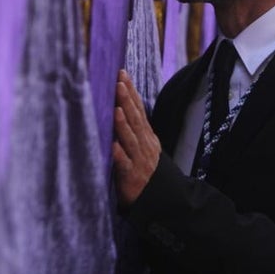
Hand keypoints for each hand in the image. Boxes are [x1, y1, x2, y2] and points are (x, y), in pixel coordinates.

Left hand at [112, 70, 160, 206]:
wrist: (160, 199)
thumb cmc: (146, 170)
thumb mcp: (144, 145)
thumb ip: (134, 127)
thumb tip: (122, 103)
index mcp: (146, 136)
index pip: (138, 109)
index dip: (131, 92)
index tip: (123, 74)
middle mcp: (143, 144)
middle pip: (135, 119)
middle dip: (127, 100)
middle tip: (119, 82)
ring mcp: (138, 159)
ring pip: (130, 139)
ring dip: (123, 124)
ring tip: (117, 109)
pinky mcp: (131, 177)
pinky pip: (124, 165)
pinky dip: (119, 155)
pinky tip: (113, 146)